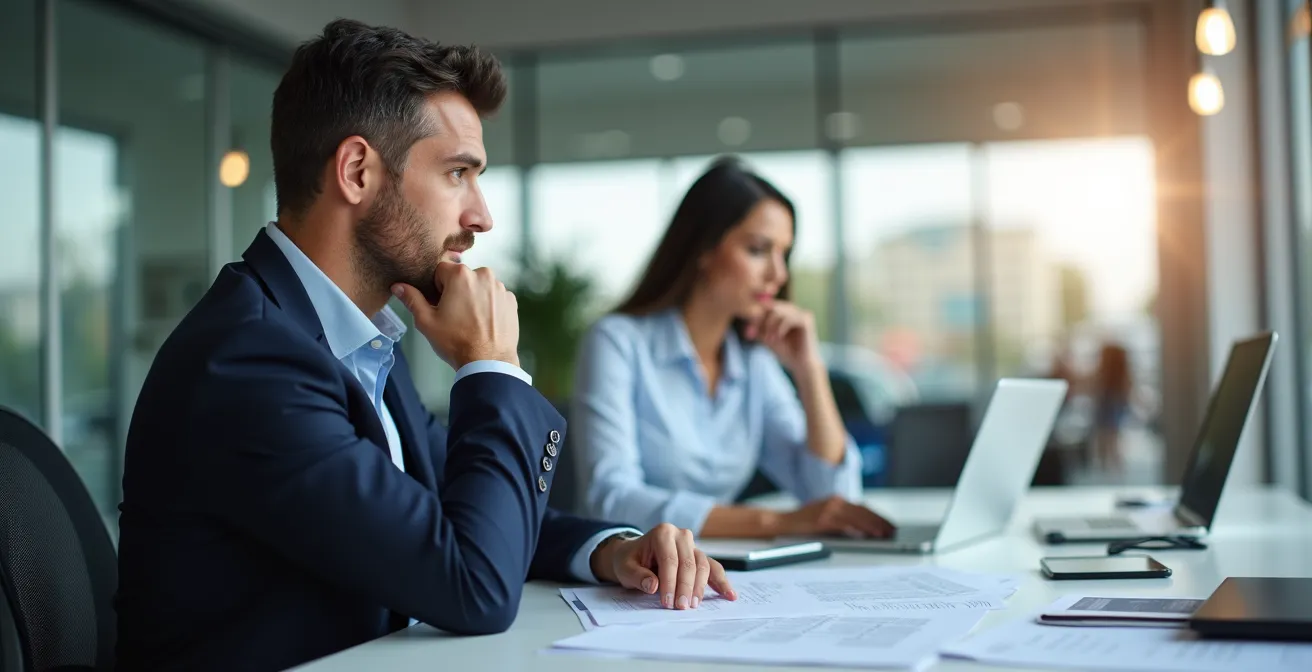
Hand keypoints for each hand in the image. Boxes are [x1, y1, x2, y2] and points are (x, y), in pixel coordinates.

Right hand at [392, 263, 518, 368]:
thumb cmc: (456, 342)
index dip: (436, 288)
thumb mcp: (426, 321)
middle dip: (455, 291)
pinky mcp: (511, 300)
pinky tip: (483, 323)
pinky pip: (494, 296)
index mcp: (461, 275)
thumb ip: (412, 299)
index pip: (440, 270)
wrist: (489, 362)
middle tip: (453, 315)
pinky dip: (488, 305)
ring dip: (473, 297)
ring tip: (469, 321)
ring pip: (479, 286)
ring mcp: (500, 287)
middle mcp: (484, 275)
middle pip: (461, 277)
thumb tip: (398, 286)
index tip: (439, 304)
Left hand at [590, 524, 736, 609]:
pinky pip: (713, 568)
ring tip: (693, 605)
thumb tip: (653, 586)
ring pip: (703, 566)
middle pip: (689, 563)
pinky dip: (721, 582)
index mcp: (662, 533)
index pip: (670, 560)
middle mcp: (681, 535)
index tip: (667, 603)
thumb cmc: (630, 560)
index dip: (670, 582)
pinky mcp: (699, 557)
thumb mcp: (625, 568)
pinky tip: (729, 595)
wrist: (634, 555)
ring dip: (699, 587)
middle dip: (686, 587)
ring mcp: (692, 545)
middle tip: (681, 607)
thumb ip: (638, 576)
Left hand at [744, 301, 819, 372]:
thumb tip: (747, 319)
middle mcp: (793, 310)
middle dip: (760, 320)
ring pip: (778, 311)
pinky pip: (788, 319)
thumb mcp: (767, 338)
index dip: (755, 317)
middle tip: (754, 334)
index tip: (748, 332)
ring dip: (770, 325)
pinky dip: (780, 328)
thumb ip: (758, 327)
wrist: (801, 366)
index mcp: (784, 312)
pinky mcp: (806, 320)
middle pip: (771, 306)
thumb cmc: (785, 352)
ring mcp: (801, 313)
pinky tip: (777, 338)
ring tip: (768, 339)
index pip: (766, 306)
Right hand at [774, 495, 895, 538]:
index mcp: (836, 500)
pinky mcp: (823, 520)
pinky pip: (845, 524)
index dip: (878, 516)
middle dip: (879, 521)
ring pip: (856, 517)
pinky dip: (858, 529)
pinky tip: (866, 535)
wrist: (781, 523)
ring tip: (883, 534)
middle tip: (892, 531)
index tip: (889, 525)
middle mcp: (834, 502)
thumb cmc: (802, 523)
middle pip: (863, 511)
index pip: (862, 507)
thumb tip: (861, 530)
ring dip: (872, 525)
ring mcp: (828, 510)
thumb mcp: (824, 517)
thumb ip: (841, 519)